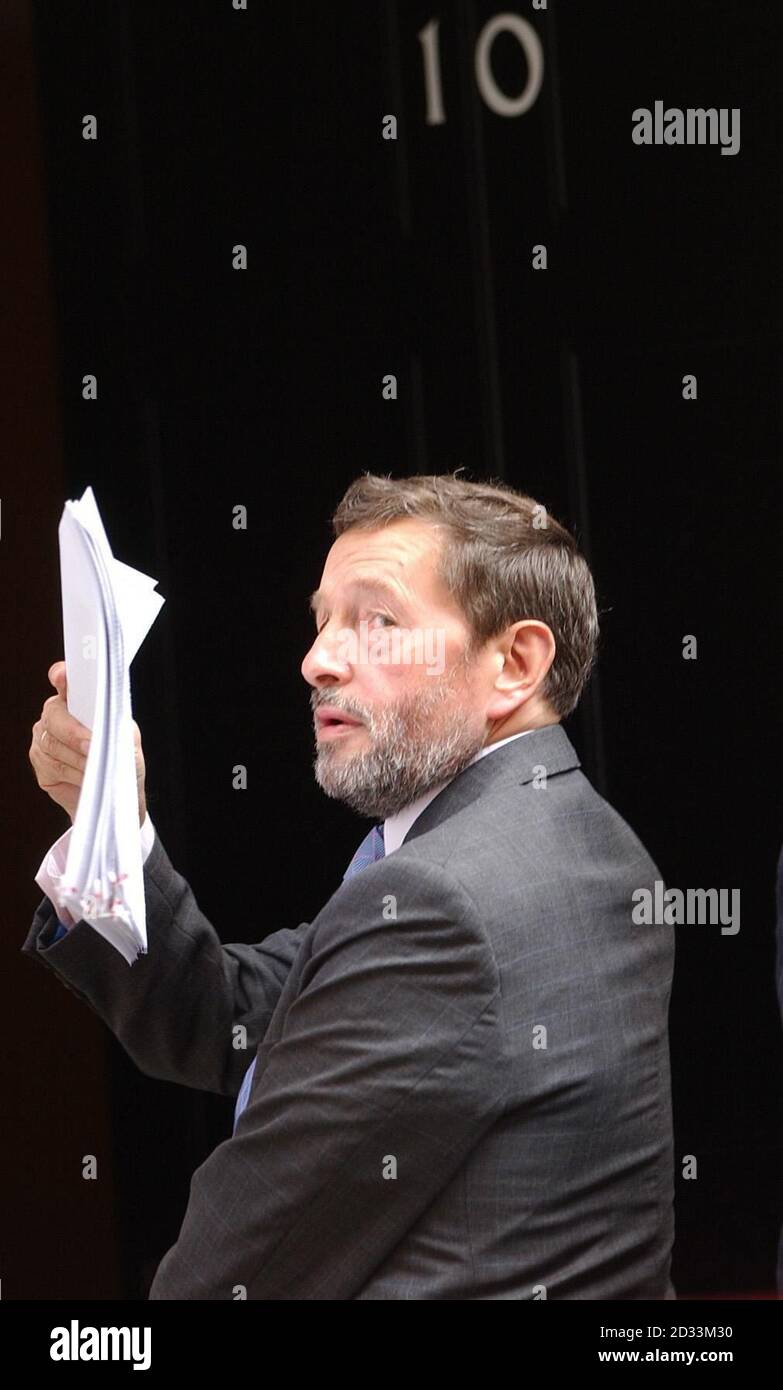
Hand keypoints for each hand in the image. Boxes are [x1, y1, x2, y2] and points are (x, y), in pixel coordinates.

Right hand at [29, 661, 146, 825]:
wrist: (117, 791)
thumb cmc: (121, 758)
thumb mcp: (127, 737)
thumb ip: (118, 724)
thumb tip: (107, 722)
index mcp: (76, 700)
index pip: (64, 680)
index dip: (61, 676)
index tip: (61, 677)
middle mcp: (55, 715)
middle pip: (53, 715)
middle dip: (74, 732)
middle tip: (92, 745)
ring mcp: (44, 739)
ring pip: (53, 745)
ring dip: (78, 758)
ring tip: (97, 767)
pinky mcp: (41, 765)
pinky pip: (52, 767)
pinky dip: (73, 774)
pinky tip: (87, 778)